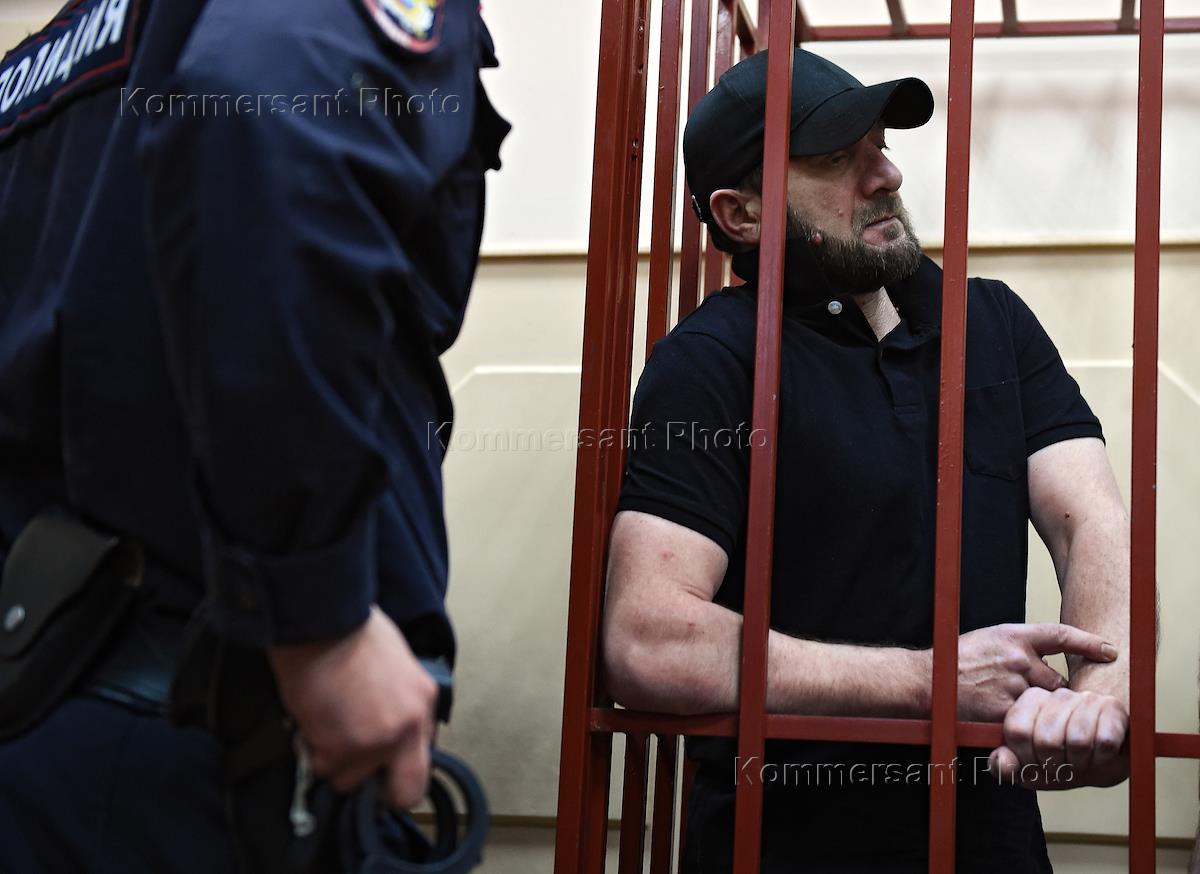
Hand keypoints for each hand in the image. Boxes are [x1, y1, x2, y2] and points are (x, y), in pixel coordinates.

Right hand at [269, 606, 437, 808]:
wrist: (322, 623)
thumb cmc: (352, 631)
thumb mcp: (397, 665)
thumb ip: (399, 702)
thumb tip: (387, 725)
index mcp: (423, 702)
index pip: (424, 760)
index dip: (400, 771)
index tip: (385, 773)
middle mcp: (406, 728)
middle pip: (405, 791)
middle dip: (382, 793)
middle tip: (359, 777)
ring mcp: (374, 742)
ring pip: (350, 779)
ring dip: (334, 761)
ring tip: (325, 727)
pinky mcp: (339, 749)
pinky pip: (321, 766)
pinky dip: (311, 750)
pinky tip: (311, 720)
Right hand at [955, 623, 1116, 721]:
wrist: (928, 681)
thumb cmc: (957, 660)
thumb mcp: (989, 640)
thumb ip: (1020, 647)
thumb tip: (1050, 662)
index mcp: (1013, 636)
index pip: (1060, 635)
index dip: (1089, 643)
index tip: (1112, 651)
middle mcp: (1017, 658)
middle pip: (1057, 680)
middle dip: (1049, 691)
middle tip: (1028, 695)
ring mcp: (1012, 685)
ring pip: (1044, 704)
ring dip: (1036, 709)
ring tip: (1008, 704)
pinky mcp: (1005, 711)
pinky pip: (1028, 722)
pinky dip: (1021, 723)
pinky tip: (1001, 717)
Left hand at [988, 686, 1128, 788]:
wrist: (1105, 758)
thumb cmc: (1063, 760)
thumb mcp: (1029, 769)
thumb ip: (1006, 766)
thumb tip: (1000, 761)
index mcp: (1030, 701)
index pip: (1017, 730)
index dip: (1026, 757)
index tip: (1036, 764)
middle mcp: (1057, 695)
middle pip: (1047, 740)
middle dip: (1055, 765)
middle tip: (1062, 766)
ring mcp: (1087, 699)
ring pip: (1077, 741)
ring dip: (1080, 763)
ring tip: (1081, 761)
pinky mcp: (1114, 710)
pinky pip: (1104, 742)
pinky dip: (1102, 759)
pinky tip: (1100, 755)